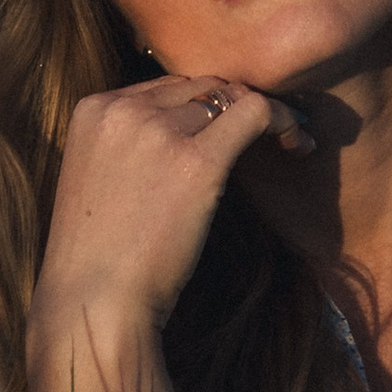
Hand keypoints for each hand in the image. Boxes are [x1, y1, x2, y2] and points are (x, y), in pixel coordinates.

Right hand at [33, 71, 308, 344]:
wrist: (93, 304)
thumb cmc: (96, 259)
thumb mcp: (95, 180)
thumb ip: (128, 146)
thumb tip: (183, 136)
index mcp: (93, 110)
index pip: (163, 89)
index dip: (201, 108)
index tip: (227, 128)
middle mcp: (124, 110)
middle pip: (198, 87)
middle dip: (233, 106)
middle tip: (265, 132)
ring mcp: (158, 132)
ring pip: (229, 96)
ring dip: (262, 115)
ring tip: (289, 139)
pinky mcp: (196, 161)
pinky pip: (254, 114)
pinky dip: (283, 120)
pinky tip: (298, 143)